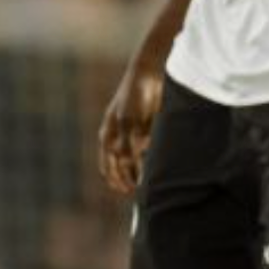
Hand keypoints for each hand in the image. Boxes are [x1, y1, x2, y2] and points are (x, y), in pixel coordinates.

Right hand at [99, 65, 164, 193]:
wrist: (149, 74)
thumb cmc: (134, 96)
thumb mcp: (128, 122)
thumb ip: (129, 145)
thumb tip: (131, 168)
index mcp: (108, 136)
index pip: (108, 167)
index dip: (117, 182)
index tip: (130, 192)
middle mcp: (118, 139)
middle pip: (121, 168)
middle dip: (129, 181)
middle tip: (143, 193)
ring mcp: (133, 135)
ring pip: (135, 163)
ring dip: (140, 173)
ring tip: (153, 184)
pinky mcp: (148, 131)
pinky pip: (148, 153)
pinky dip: (151, 162)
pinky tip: (160, 167)